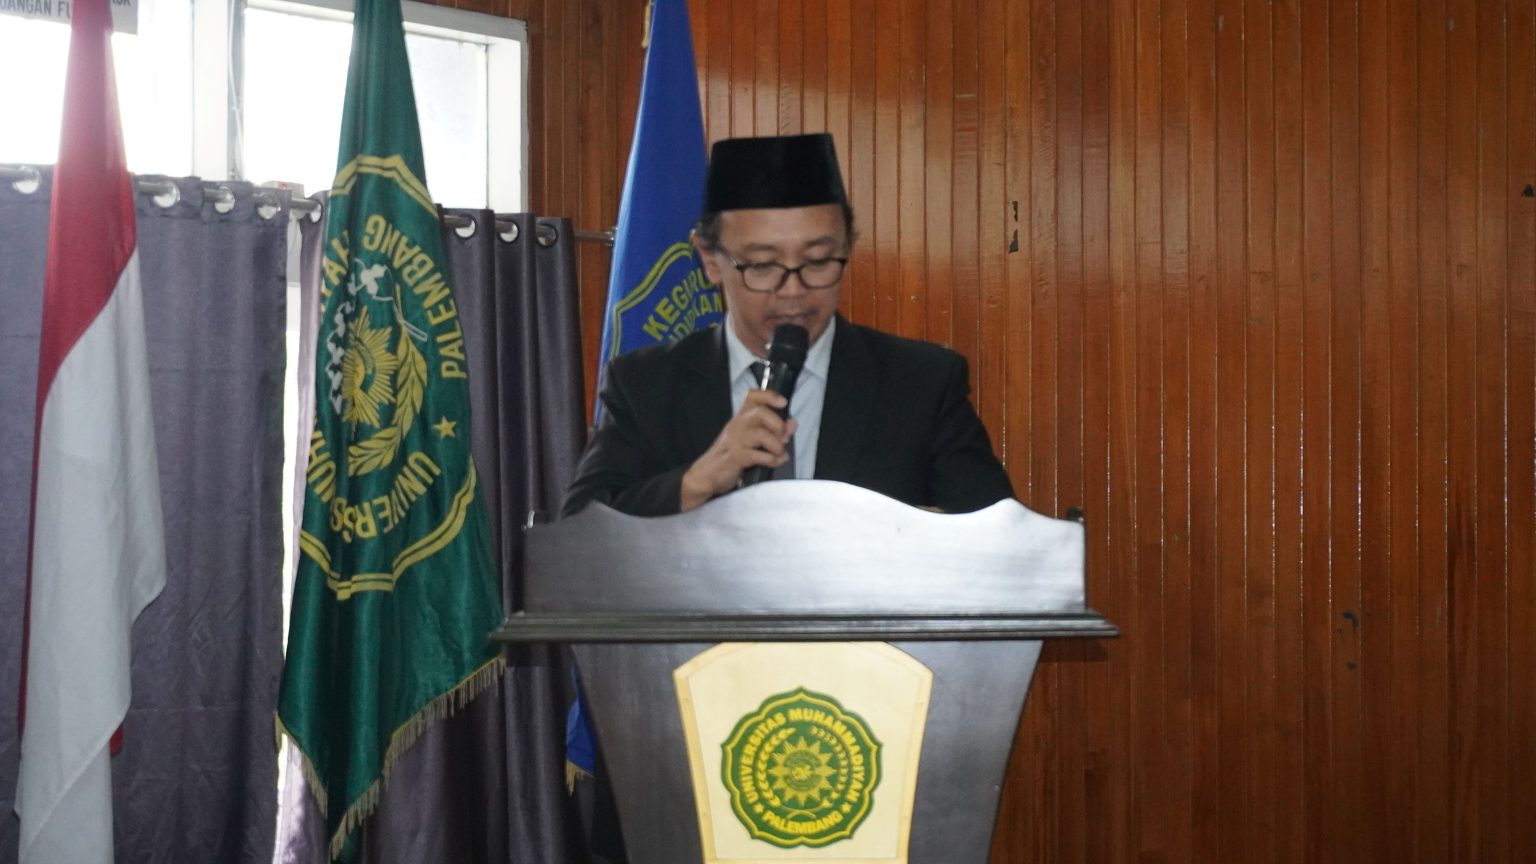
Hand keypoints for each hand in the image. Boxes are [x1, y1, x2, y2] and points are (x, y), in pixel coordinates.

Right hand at [679, 390, 797, 510]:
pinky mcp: (736, 456)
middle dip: (778, 425)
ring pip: (761, 434)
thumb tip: (792, 424)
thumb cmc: (730, 455)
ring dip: (776, 446)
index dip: (769, 396)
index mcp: (740, 418)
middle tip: (783, 437)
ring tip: (779, 454)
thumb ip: (772, 431)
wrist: (707, 474)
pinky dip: (771, 459)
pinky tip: (773, 462)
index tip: (782, 403)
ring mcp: (735, 440)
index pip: (752, 396)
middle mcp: (737, 425)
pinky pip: (758, 455)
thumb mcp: (750, 439)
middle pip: (760, 412)